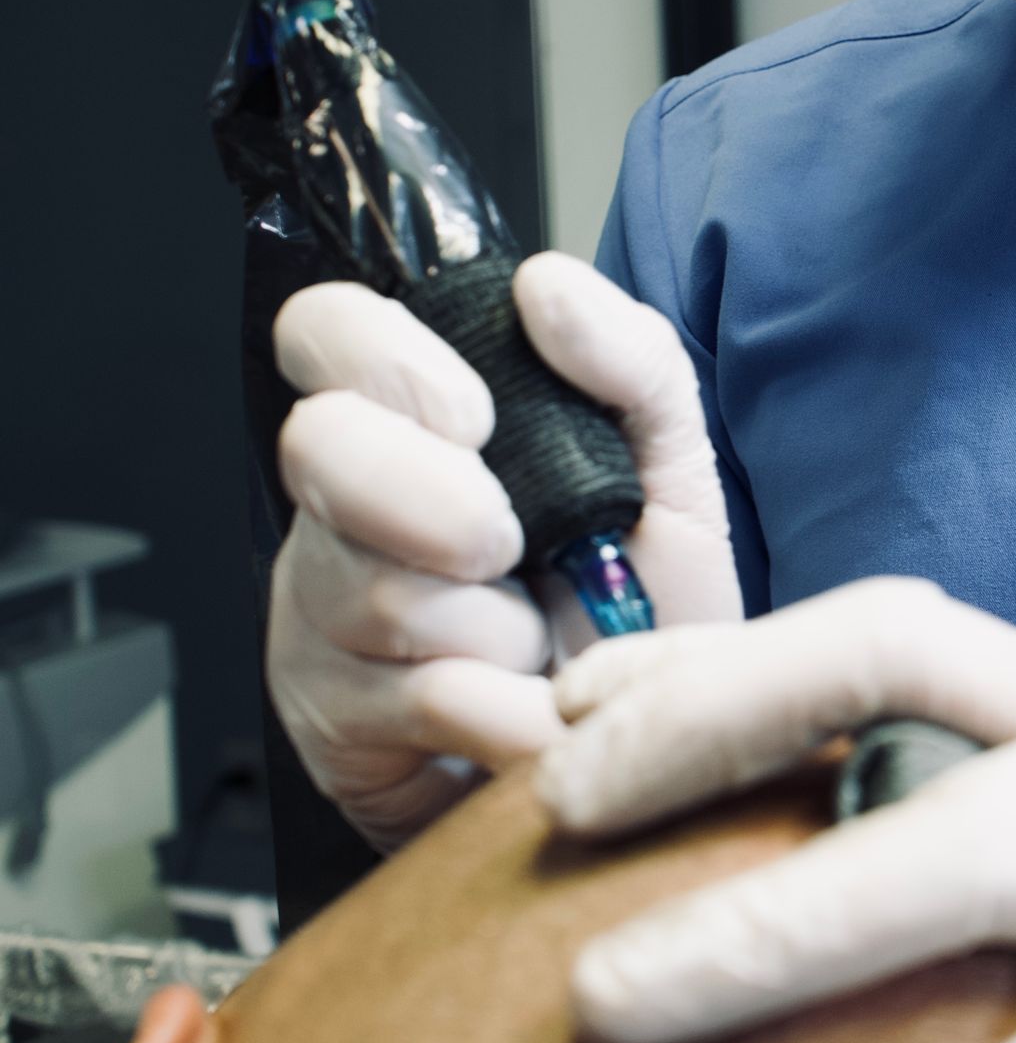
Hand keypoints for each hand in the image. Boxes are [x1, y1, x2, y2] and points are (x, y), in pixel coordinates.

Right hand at [267, 254, 741, 849]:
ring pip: (380, 592)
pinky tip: (538, 709)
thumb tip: (546, 286)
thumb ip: (630, 360)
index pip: (325, 331)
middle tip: (513, 546)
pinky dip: (515, 710)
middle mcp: (343, 509)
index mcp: (410, 424)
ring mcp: (320, 616)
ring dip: (502, 628)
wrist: (655, 756)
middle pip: (321, 449)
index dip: (387, 359)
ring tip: (545, 644)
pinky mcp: (337, 726)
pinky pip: (422, 701)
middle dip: (438, 500)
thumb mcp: (667, 466)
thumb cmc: (639, 602)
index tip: (477, 416)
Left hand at [537, 582, 1015, 1042]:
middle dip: (702, 711)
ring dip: (765, 927)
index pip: (865, 623)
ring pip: (953, 855)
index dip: (703, 662)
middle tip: (547, 809)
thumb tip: (788, 867)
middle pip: (885, 651)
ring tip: (600, 1006)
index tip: (565, 725)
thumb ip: (990, 812)